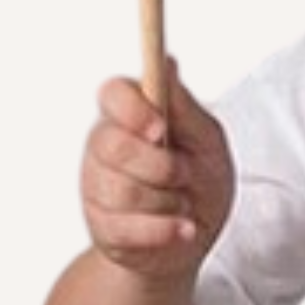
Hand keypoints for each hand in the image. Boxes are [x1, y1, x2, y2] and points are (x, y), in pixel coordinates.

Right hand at [80, 61, 234, 284]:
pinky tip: (182, 227)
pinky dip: (166, 230)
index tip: (160, 128)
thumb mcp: (207, 141)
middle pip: (114, 146)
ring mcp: (97, 187)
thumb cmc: (202, 183)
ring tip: (181, 203)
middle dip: (162, 167)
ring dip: (170, 202)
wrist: (196, 242)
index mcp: (131, 116)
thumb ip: (184, 107)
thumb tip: (167, 62)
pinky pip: (129, 228)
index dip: (133, 110)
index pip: (112, 94)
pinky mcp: (102, 227)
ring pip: (124, 191)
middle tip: (185, 174)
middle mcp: (105, 147)